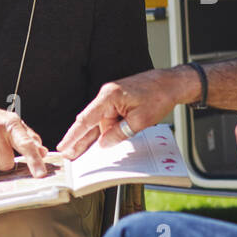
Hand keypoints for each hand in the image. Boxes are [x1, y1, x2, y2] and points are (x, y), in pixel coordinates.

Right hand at [58, 68, 191, 157]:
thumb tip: (104, 143)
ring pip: (100, 123)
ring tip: (81, 153)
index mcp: (109, 96)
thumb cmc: (159, 96)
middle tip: (67, 154)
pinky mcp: (119, 102)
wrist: (171, 83)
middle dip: (78, 139)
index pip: (87, 119)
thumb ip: (120, 133)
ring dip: (95, 137)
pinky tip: (102, 142)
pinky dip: (106, 131)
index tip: (64, 146)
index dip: (74, 136)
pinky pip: (109, 119)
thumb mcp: (140, 120)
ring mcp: (112, 98)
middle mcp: (107, 95)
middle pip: (90, 122)